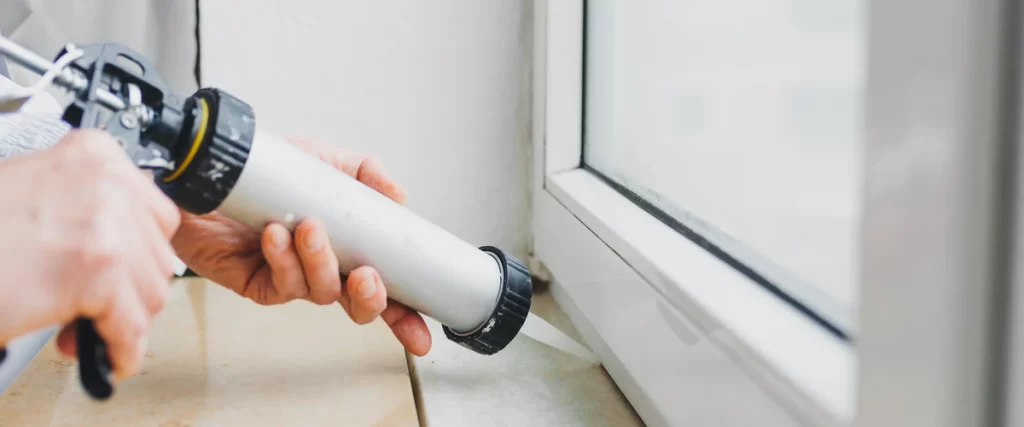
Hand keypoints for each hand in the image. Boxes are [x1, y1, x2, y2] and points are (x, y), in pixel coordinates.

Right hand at [0, 130, 180, 380]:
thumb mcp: (39, 193)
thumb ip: (91, 208)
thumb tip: (137, 248)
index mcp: (94, 155)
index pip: (156, 215)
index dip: (137, 253)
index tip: (120, 272)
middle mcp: (106, 182)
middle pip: (157, 256)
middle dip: (129, 290)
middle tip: (92, 305)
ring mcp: (106, 226)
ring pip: (151, 293)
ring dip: (119, 320)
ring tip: (79, 324)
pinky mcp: (97, 272)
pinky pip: (131, 325)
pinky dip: (121, 349)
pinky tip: (104, 354)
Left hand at [171, 138, 431, 355]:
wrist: (207, 171)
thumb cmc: (264, 172)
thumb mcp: (322, 160)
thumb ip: (365, 172)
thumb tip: (398, 195)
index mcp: (346, 247)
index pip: (383, 288)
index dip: (405, 315)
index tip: (422, 335)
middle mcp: (322, 268)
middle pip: (358, 305)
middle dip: (371, 298)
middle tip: (367, 276)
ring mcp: (291, 277)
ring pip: (320, 292)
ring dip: (320, 262)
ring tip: (309, 228)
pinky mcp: (256, 282)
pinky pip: (280, 284)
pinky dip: (283, 260)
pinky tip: (275, 235)